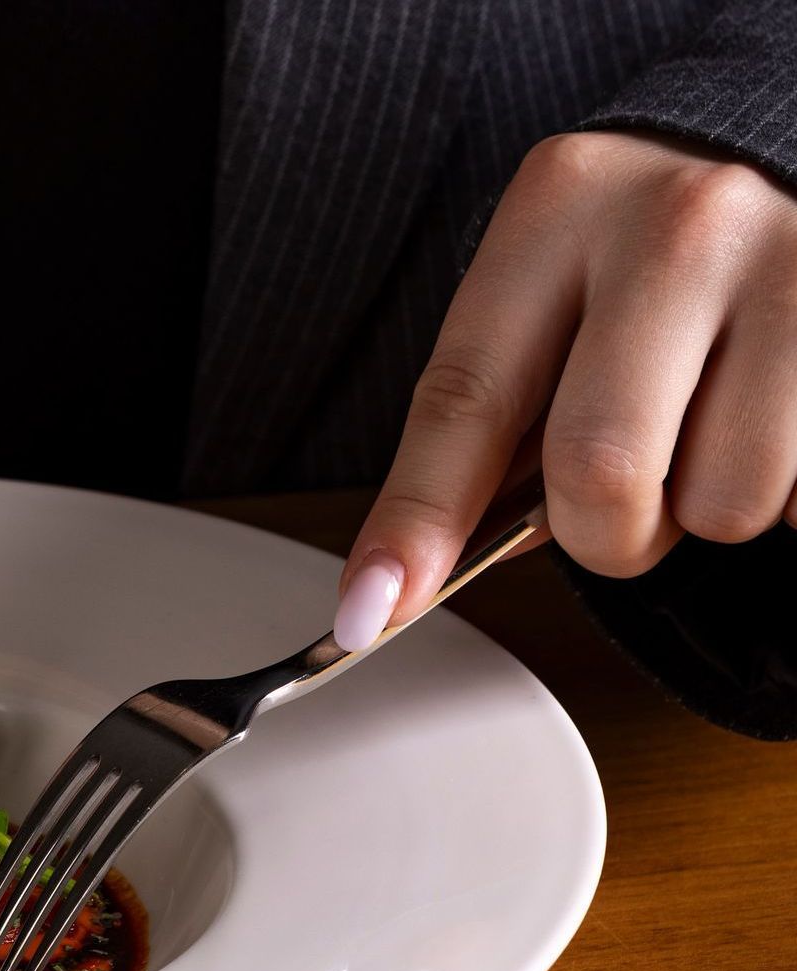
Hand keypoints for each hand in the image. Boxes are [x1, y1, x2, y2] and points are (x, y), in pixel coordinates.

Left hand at [335, 132, 796, 648]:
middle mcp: (675, 227)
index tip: (370, 608)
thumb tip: (429, 567)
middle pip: (598, 473)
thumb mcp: (557, 275)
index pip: (464, 401)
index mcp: (558, 208)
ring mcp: (792, 267)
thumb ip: (504, 408)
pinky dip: (785, 492)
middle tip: (617, 504)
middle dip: (599, 533)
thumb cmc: (656, 232)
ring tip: (717, 428)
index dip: (414, 524)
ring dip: (707, 511)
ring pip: (723, 504)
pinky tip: (778, 412)